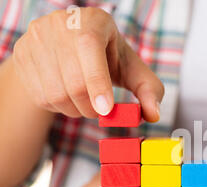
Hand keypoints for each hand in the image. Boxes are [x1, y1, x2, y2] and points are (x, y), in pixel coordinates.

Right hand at [12, 7, 162, 120]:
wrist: (69, 50)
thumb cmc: (106, 58)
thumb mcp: (131, 69)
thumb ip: (148, 90)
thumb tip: (153, 115)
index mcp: (93, 21)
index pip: (89, 48)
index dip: (98, 83)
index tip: (106, 109)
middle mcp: (60, 24)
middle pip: (73, 81)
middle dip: (91, 107)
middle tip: (101, 111)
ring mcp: (37, 38)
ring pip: (55, 94)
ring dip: (75, 110)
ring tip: (85, 102)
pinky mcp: (22, 54)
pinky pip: (40, 96)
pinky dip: (58, 107)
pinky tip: (67, 96)